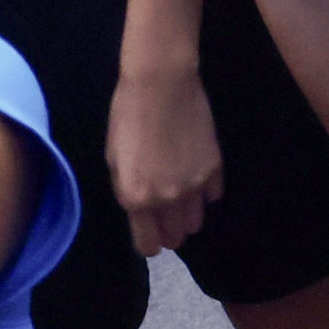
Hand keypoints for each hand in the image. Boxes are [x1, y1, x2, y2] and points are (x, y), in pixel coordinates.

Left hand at [106, 65, 221, 256]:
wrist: (160, 83)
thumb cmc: (127, 115)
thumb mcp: (113, 158)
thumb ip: (126, 190)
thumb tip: (140, 210)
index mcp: (135, 198)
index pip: (148, 245)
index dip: (148, 243)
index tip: (149, 234)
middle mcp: (166, 200)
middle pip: (175, 237)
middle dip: (168, 231)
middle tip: (163, 213)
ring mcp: (194, 186)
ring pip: (195, 222)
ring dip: (186, 215)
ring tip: (179, 193)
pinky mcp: (214, 169)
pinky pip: (212, 196)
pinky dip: (204, 191)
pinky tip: (194, 171)